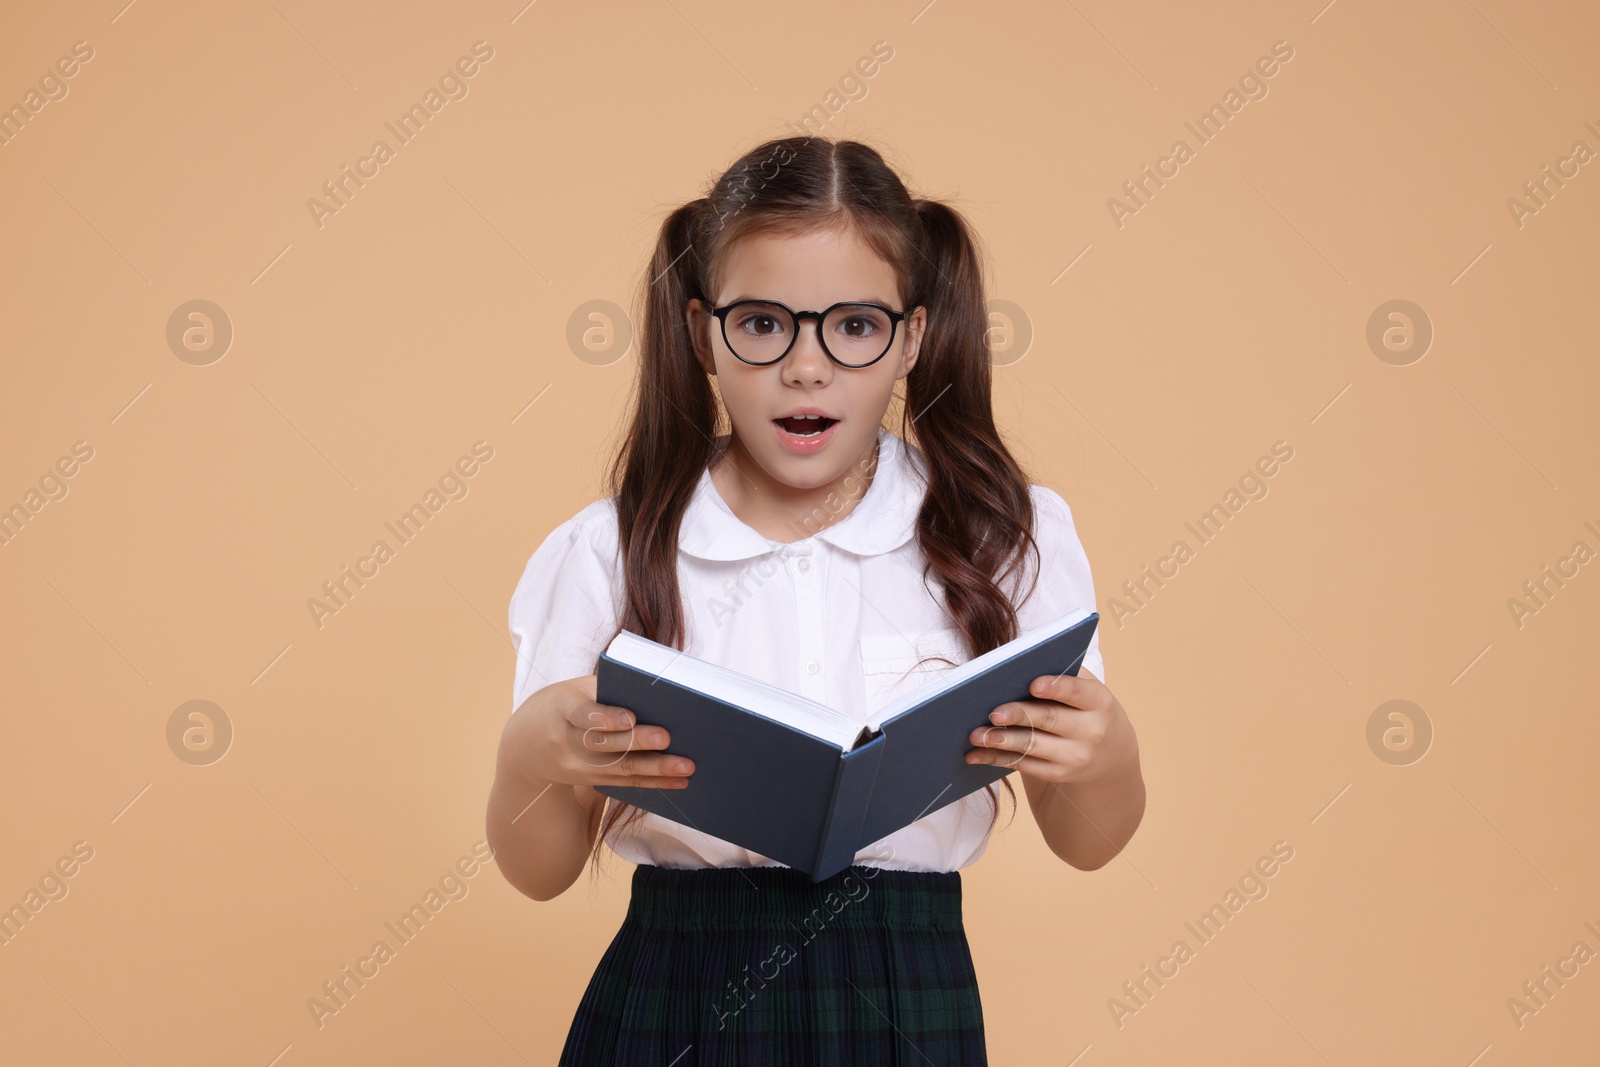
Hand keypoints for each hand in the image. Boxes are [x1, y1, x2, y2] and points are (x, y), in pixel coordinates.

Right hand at [504, 675, 694, 789]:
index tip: (630, 717)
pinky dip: (653, 783)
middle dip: (638, 742)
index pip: (583, 713)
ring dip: (655, 769)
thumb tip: (657, 695)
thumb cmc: (563, 705)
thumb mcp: (575, 690)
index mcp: (562, 707)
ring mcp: (577, 766)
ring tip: (686, 766)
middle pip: (605, 744)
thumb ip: (607, 690)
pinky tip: (679, 781)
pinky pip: (625, 784)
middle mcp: (566, 741)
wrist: (525, 745)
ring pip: (620, 769)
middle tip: (667, 738)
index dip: (606, 717)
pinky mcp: (591, 781)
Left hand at [964, 669, 1135, 785]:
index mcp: (1099, 701)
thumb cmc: (1088, 708)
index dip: (1055, 687)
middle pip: (1049, 719)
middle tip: (993, 712)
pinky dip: (998, 759)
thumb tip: (1013, 665)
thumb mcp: (1088, 690)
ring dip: (1002, 740)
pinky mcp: (1059, 773)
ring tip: (976, 735)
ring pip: (1033, 746)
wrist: (1111, 753)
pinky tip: (976, 754)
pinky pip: (1025, 765)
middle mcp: (1092, 731)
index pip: (1077, 692)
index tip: (1033, 684)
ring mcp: (1076, 756)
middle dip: (1019, 715)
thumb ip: (1061, 675)